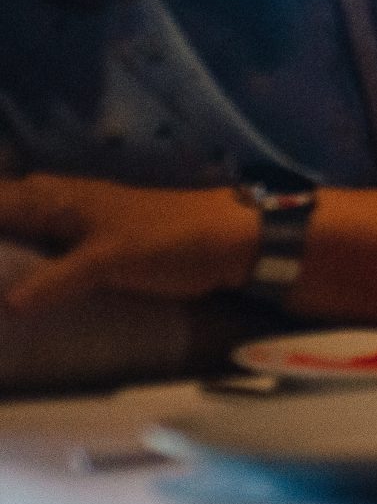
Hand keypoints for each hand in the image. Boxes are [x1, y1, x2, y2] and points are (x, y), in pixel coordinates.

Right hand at [0, 175, 260, 313]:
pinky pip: (52, 242)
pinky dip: (32, 252)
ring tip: (2, 266)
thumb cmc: (167, 239)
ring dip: (9, 236)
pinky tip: (23, 281)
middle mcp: (65, 203)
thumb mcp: (108, 260)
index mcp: (60, 198)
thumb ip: (56, 279)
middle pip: (11, 204)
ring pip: (29, 220)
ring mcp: (83, 222)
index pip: (3, 198)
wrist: (227, 240)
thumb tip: (7, 305)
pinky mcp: (99, 244)